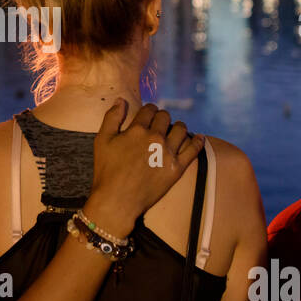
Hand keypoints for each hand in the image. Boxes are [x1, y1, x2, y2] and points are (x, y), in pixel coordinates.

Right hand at [84, 100, 203, 239]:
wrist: (117, 201)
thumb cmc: (106, 171)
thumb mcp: (102, 140)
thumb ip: (112, 117)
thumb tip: (122, 100)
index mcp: (137, 129)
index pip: (149, 109)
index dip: (149, 110)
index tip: (148, 115)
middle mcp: (155, 137)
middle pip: (165, 117)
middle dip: (161, 118)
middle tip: (158, 125)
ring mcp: (168, 153)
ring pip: (181, 129)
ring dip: (177, 127)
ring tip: (174, 132)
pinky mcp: (177, 168)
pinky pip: (194, 149)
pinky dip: (198, 141)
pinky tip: (199, 137)